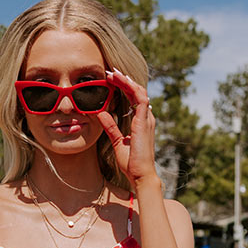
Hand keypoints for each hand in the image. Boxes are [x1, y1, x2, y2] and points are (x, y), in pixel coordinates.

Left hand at [98, 67, 158, 186]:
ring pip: (138, 91)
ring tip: (113, 73)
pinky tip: (121, 81)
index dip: (123, 88)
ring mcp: (146, 119)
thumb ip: (111, 127)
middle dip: (124, 80)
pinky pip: (140, 98)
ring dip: (126, 81)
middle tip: (110, 72)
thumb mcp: (117, 142)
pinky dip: (131, 88)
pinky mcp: (144, 122)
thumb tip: (102, 114)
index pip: (133, 99)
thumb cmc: (131, 162)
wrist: (140, 174)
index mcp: (141, 122)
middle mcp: (146, 118)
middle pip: (136, 92)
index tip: (111, 81)